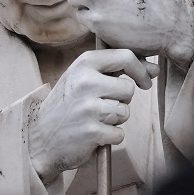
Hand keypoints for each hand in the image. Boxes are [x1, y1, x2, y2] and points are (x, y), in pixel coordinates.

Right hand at [27, 48, 154, 182]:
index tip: (145, 80)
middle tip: (102, 106)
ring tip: (94, 120)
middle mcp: (86, 82)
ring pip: (125, 112)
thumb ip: (113, 69)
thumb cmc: (67, 105)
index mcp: (84, 63)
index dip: (141, 70)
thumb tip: (154, 69)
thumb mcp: (81, 77)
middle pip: (129, 90)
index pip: (126, 57)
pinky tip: (92, 134)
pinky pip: (119, 134)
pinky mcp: (92, 131)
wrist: (40, 137)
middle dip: (121, 101)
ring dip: (114, 120)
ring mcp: (89, 107)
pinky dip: (109, 137)